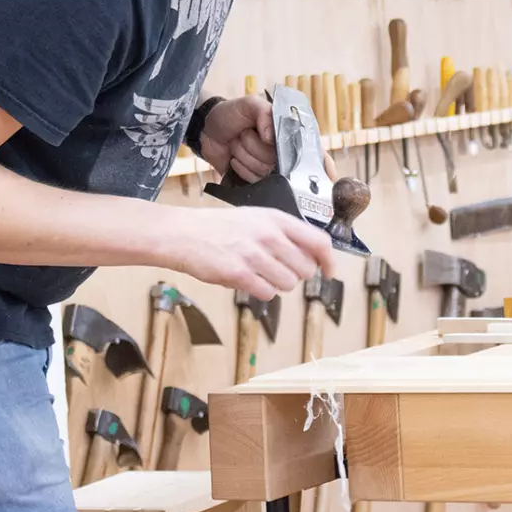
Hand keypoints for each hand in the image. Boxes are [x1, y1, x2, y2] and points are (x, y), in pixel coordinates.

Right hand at [170, 205, 335, 300]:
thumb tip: (313, 256)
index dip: (329, 260)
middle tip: (276, 269)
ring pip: (288, 284)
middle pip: (305, 268)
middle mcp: (268, 234)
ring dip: (276, 284)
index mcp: (275, 218)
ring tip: (257, 272)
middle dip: (295, 274)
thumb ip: (283, 233)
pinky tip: (245, 278)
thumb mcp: (254, 218)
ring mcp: (254, 254)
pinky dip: (259, 291)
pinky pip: (267, 294)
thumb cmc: (217, 227)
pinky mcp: (240, 273)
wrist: (183, 233)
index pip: (318, 241)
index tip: (328, 271)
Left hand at [199, 95, 338, 181]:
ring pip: (268, 175)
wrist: (205, 129)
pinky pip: (256, 185)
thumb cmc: (231, 113)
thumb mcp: (250, 104)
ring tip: (238, 143)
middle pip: (285, 167)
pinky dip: (241, 170)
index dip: (320, 166)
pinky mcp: (255, 183)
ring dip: (246, 156)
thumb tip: (272, 137)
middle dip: (258, 149)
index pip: (316, 156)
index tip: (312, 168)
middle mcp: (285, 156)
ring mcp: (270, 172)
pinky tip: (234, 158)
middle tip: (245, 134)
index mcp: (291, 136)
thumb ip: (265, 113)